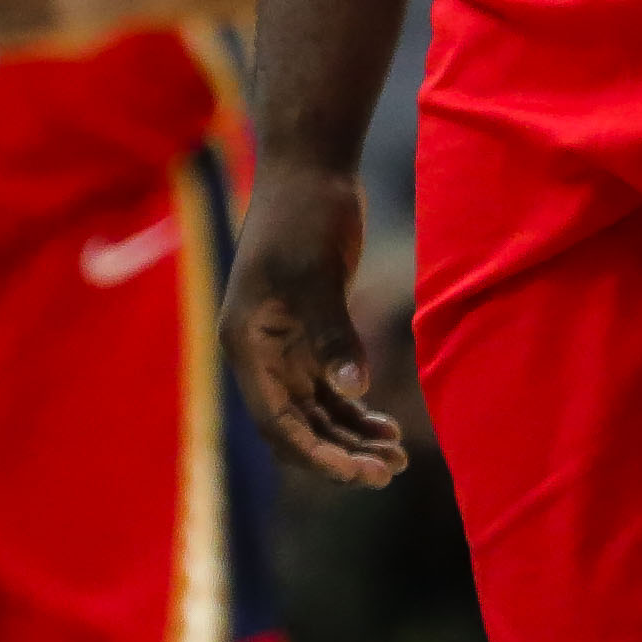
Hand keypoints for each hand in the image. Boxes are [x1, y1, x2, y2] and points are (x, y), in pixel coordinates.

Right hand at [226, 157, 405, 484]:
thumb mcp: (317, 272)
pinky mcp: (307, 334)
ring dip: (351, 437)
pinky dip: (355, 409)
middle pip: (296, 426)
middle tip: (389, 471)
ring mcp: (282, 346)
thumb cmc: (304, 213)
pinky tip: (386, 427)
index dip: (316, 453)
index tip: (358, 474)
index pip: (277, 420)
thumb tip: (353, 388)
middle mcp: (259, 354)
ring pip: (315, 412)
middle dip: (339, 453)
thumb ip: (332, 332)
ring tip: (396, 456)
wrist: (310, 167)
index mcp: (246, 343)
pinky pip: (328, 388)